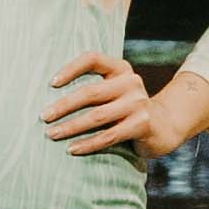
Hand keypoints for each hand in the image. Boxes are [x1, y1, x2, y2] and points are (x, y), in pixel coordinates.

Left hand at [40, 50, 158, 157]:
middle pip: (91, 92)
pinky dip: (88, 144)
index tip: (51, 84)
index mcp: (120, 69)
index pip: (92, 59)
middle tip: (44, 117)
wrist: (165, 126)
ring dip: (71, 126)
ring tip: (52, 134)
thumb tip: (51, 102)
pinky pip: (109, 136)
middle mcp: (131, 82)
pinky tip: (72, 149)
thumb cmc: (127, 109)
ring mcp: (138, 103)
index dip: (70, 69)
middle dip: (64, 105)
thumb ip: (94, 89)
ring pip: (98, 116)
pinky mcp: (142, 124)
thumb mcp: (114, 92)